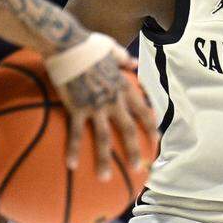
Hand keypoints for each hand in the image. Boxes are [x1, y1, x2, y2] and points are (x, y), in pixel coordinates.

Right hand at [55, 43, 158, 179]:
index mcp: (122, 86)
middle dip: (135, 150)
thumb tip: (132, 61)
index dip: (151, 125)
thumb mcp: (111, 47)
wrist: (66, 43)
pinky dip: (74, 149)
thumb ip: (123, 58)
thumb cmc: (87, 43)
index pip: (143, 110)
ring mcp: (95, 106)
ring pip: (104, 138)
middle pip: (129, 129)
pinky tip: (71, 165)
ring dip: (105, 160)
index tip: (156, 139)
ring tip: (105, 179)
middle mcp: (113, 99)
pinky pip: (76, 133)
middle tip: (138, 168)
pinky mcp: (76, 108)